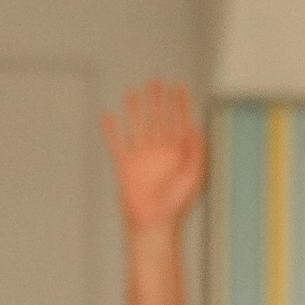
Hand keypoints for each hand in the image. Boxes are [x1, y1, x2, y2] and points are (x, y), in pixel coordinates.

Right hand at [101, 80, 205, 232]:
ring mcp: (142, 157)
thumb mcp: (195, 174)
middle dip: (158, 100)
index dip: (180, 103)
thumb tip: (194, 126)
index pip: (179, 120)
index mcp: (179, 152)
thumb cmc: (178, 204)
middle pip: (158, 118)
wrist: (155, 224)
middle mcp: (160, 151)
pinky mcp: (125, 166)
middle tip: (157, 81)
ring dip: (135, 110)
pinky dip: (110, 129)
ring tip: (133, 92)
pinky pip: (116, 143)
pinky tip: (107, 116)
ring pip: (137, 126)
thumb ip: (196, 149)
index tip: (180, 86)